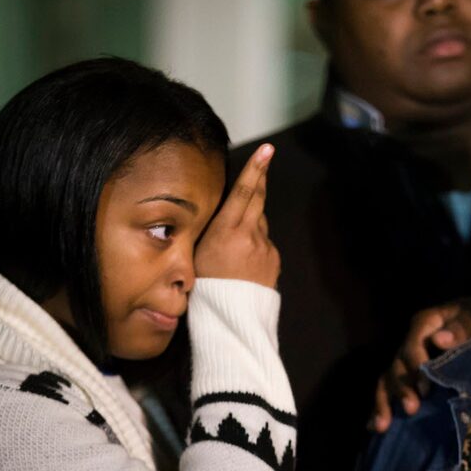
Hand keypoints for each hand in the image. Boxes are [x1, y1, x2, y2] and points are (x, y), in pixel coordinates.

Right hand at [194, 144, 279, 287]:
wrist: (231, 319)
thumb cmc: (204, 288)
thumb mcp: (197, 254)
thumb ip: (213, 230)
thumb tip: (224, 214)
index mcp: (226, 232)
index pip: (243, 193)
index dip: (254, 169)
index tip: (266, 150)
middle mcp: (250, 236)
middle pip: (257, 198)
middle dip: (261, 176)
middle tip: (266, 156)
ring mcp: (265, 247)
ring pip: (259, 223)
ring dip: (250, 222)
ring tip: (233, 243)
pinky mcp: (274, 259)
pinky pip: (264, 242)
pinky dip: (255, 244)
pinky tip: (243, 262)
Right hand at [371, 297, 470, 432]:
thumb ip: (462, 328)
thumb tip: (439, 339)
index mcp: (427, 322)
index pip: (413, 341)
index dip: (415, 364)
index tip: (424, 388)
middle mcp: (413, 340)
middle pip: (399, 362)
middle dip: (402, 387)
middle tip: (411, 409)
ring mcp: (411, 359)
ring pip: (389, 377)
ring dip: (385, 401)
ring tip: (383, 425)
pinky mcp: (413, 376)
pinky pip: (392, 389)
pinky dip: (383, 406)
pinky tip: (376, 427)